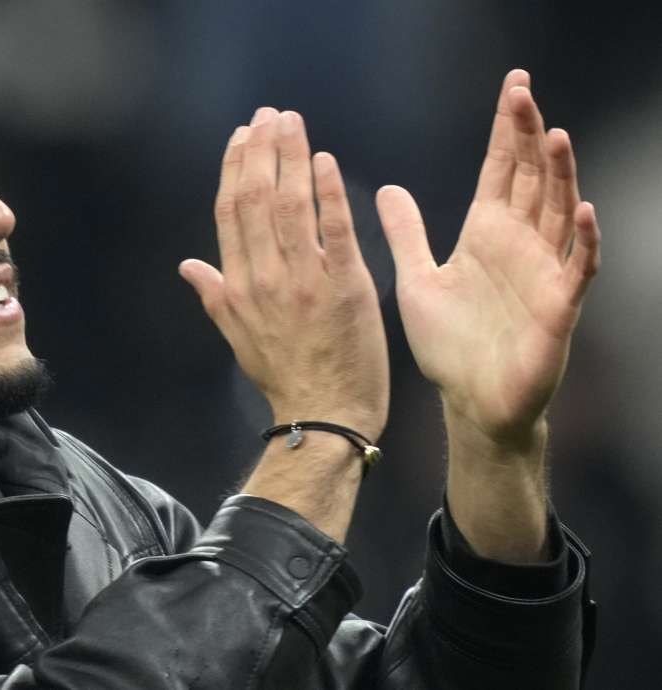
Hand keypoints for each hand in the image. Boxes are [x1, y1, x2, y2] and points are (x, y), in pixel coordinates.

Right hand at [180, 108, 389, 439]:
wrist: (324, 413)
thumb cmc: (284, 376)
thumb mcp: (238, 337)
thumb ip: (214, 295)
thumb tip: (187, 265)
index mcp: (239, 285)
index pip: (229, 213)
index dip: (234, 169)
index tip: (242, 137)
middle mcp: (264, 277)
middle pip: (255, 200)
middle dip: (260, 151)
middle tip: (269, 115)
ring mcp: (303, 281)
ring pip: (289, 206)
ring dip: (289, 158)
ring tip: (292, 122)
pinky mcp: (344, 287)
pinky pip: (333, 231)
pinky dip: (327, 194)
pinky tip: (323, 161)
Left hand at [377, 70, 600, 446]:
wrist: (468, 402)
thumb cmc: (448, 345)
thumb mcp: (416, 280)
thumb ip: (406, 234)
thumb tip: (386, 188)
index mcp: (486, 233)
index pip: (501, 170)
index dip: (506, 130)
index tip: (512, 87)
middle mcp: (519, 244)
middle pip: (532, 179)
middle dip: (529, 137)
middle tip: (524, 94)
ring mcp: (543, 272)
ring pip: (559, 213)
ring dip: (560, 177)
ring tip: (554, 137)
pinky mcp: (559, 307)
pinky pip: (578, 268)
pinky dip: (584, 240)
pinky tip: (585, 210)